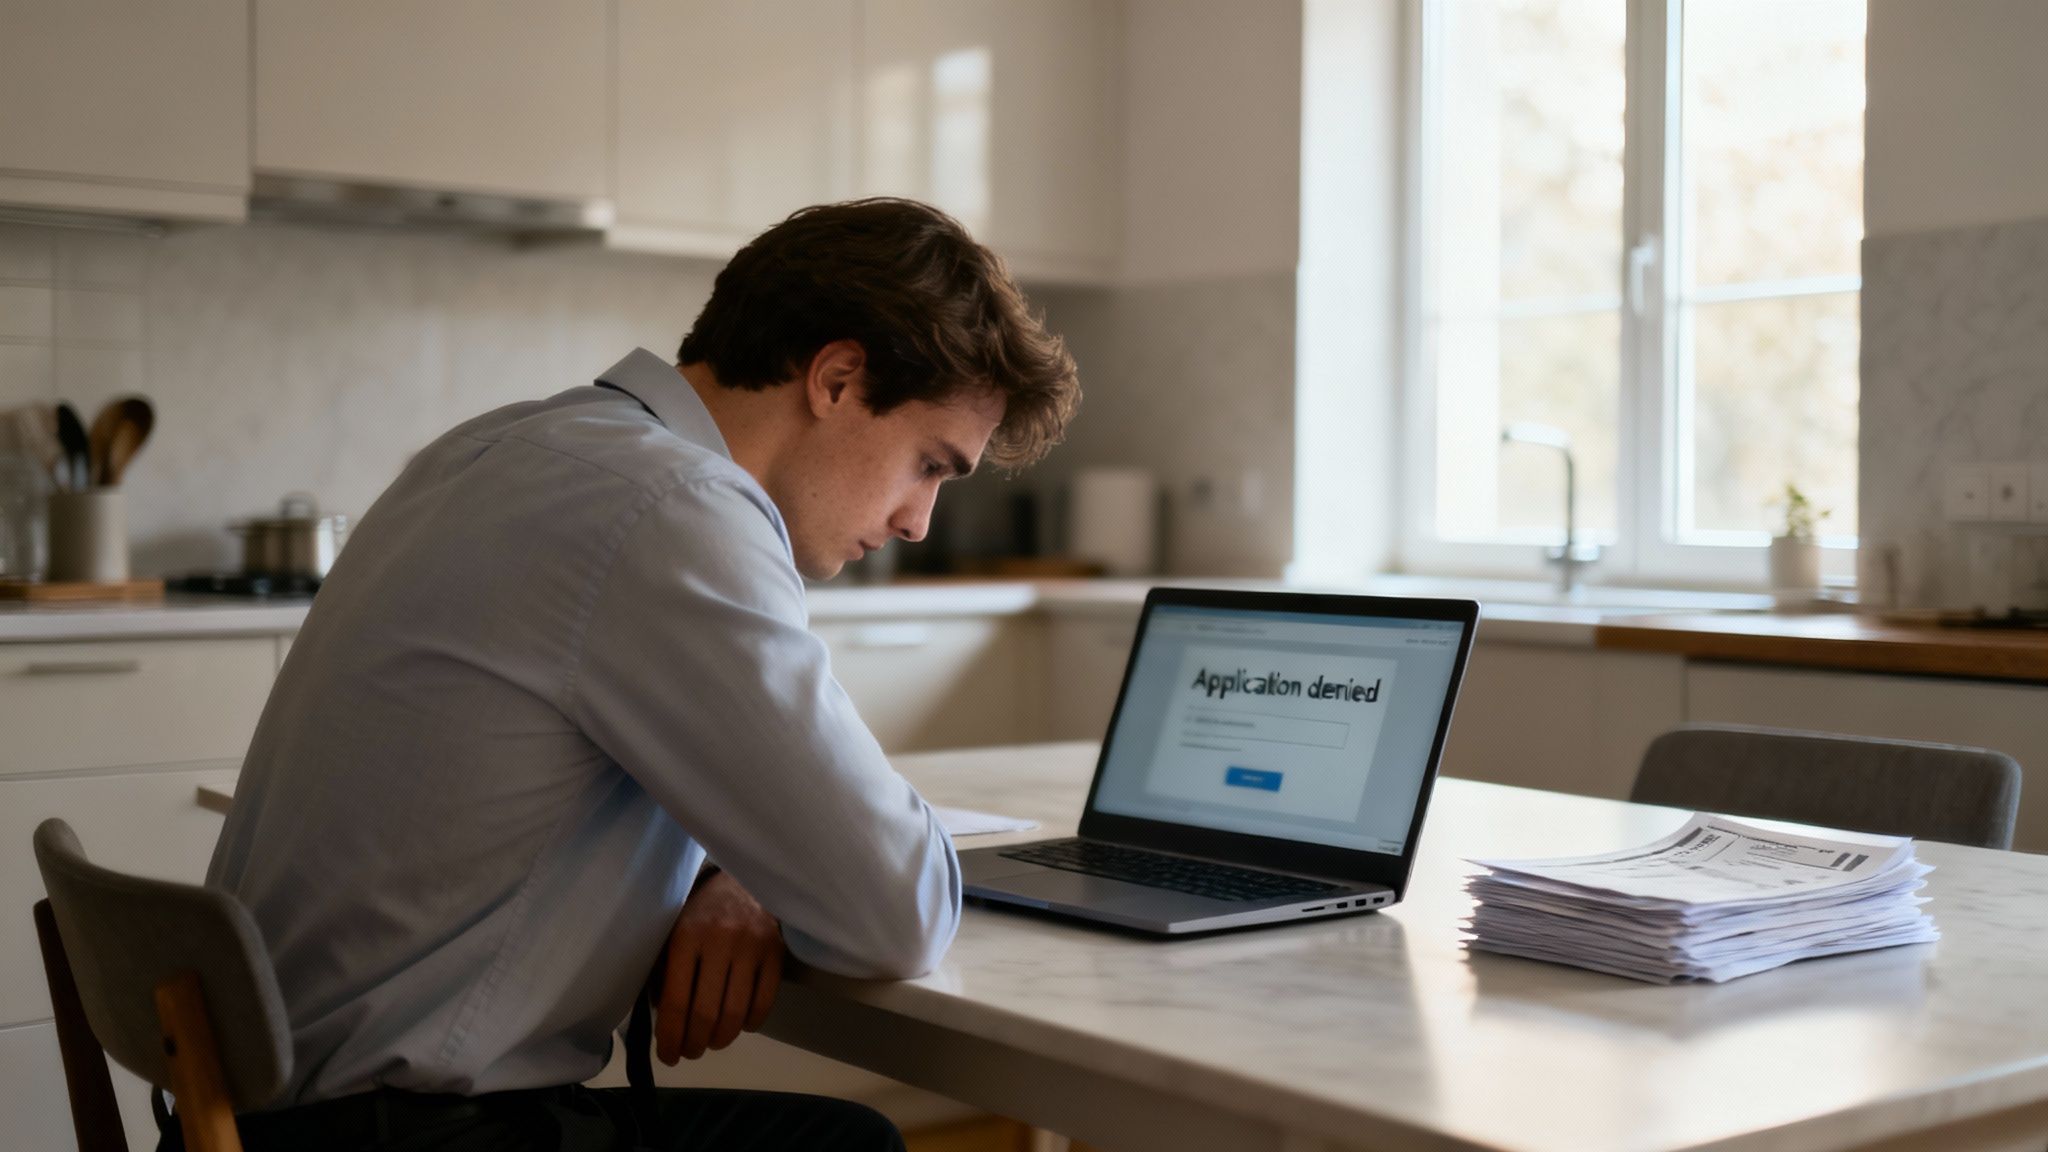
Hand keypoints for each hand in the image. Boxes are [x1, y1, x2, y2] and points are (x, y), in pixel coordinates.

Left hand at [653, 870, 783, 1062]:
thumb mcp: (670, 934)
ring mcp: (752, 946)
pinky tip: (740, 1025)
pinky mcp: (776, 952)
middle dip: (695, 1043)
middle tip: (690, 1053)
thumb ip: (663, 975)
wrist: (740, 878)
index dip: (671, 1036)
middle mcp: (720, 941)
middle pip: (707, 1012)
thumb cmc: (698, 912)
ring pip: (736, 1012)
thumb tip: (667, 1022)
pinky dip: (751, 1022)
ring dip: (722, 1039)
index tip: (668, 1056)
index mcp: (685, 936)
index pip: (676, 1000)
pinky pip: (765, 1001)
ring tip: (712, 1043)